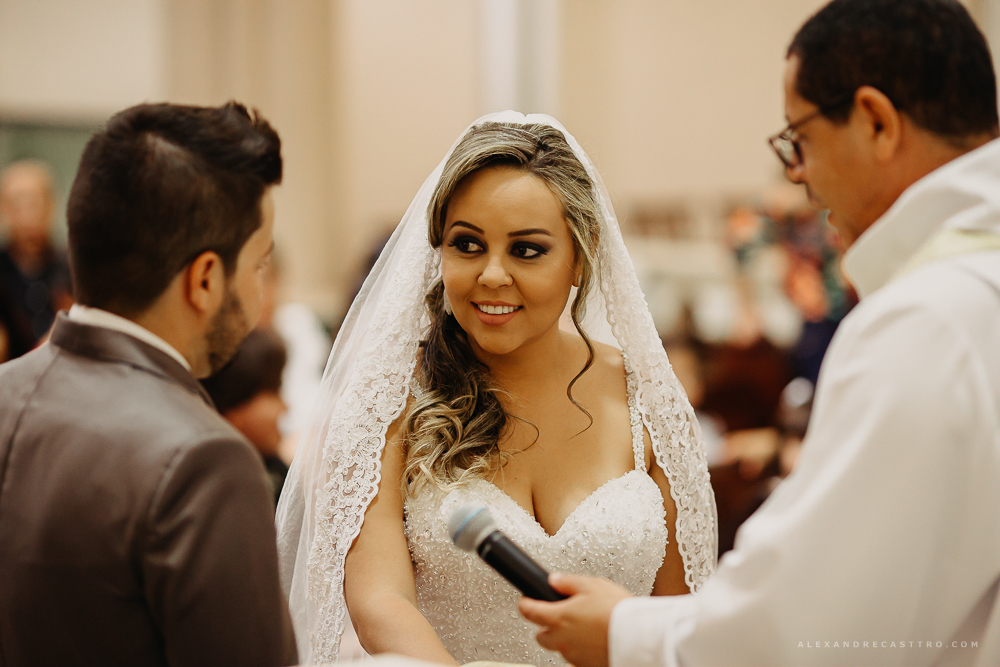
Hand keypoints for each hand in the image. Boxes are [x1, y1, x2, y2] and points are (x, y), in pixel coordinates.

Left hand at [518, 573, 632, 666]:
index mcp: (558, 618)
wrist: (639, 637)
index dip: (525, 603)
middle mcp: (562, 640)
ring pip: (560, 647)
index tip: (526, 600)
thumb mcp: (592, 585)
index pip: (528, 611)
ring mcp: (574, 656)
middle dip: (547, 626)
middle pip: (542, 635)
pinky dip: (582, 649)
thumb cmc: (617, 611)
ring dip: (567, 638)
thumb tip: (554, 580)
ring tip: (586, 626)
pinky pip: (577, 657)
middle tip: (561, 615)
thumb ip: (568, 582)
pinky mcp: (587, 666)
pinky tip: (594, 639)